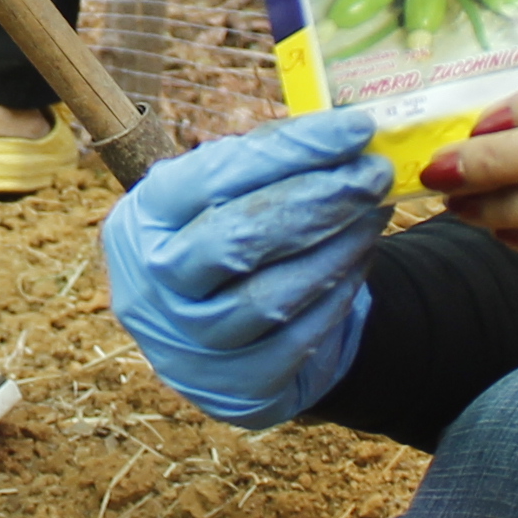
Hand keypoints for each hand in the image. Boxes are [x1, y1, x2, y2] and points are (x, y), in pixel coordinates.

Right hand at [100, 109, 389, 427]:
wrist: (218, 344)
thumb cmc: (225, 248)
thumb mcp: (221, 200)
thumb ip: (268, 166)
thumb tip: (344, 132)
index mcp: (142, 219)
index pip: (212, 175)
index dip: (290, 149)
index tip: (354, 128)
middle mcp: (152, 285)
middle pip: (236, 239)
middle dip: (318, 200)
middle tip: (374, 173)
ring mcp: (188, 343)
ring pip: (270, 296)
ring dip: (337, 248)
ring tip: (376, 213)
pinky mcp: (233, 388)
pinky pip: (296, 341)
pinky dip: (337, 295)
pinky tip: (360, 260)